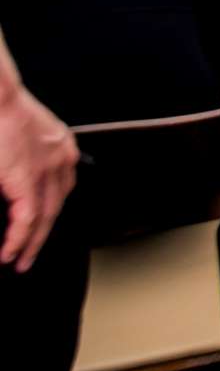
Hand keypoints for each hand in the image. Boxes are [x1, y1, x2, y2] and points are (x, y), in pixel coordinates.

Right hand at [0, 85, 76, 270]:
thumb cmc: (2, 109)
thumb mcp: (21, 137)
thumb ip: (21, 159)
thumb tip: (12, 178)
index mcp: (60, 145)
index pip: (63, 186)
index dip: (51, 210)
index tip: (41, 227)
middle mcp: (61, 159)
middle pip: (57, 205)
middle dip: (44, 233)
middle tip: (31, 254)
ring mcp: (47, 170)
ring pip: (45, 218)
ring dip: (31, 244)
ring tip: (19, 261)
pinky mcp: (27, 180)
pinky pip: (27, 219)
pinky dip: (19, 239)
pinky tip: (10, 253)